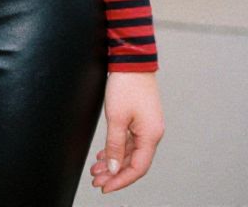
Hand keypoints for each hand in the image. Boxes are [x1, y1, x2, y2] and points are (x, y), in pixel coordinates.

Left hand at [90, 72, 163, 193]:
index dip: (121, 180)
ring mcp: (147, 125)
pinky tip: (104, 154)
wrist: (131, 59)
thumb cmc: (126, 85)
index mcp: (151, 136)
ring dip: (113, 161)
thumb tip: (114, 169)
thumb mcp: (116, 117)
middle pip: (133, 162)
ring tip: (96, 168)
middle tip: (96, 180)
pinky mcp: (141, 118)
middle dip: (114, 172)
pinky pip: (130, 140)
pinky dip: (117, 148)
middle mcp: (152, 133)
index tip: (105, 187)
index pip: (137, 168)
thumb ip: (115, 145)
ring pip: (130, 151)